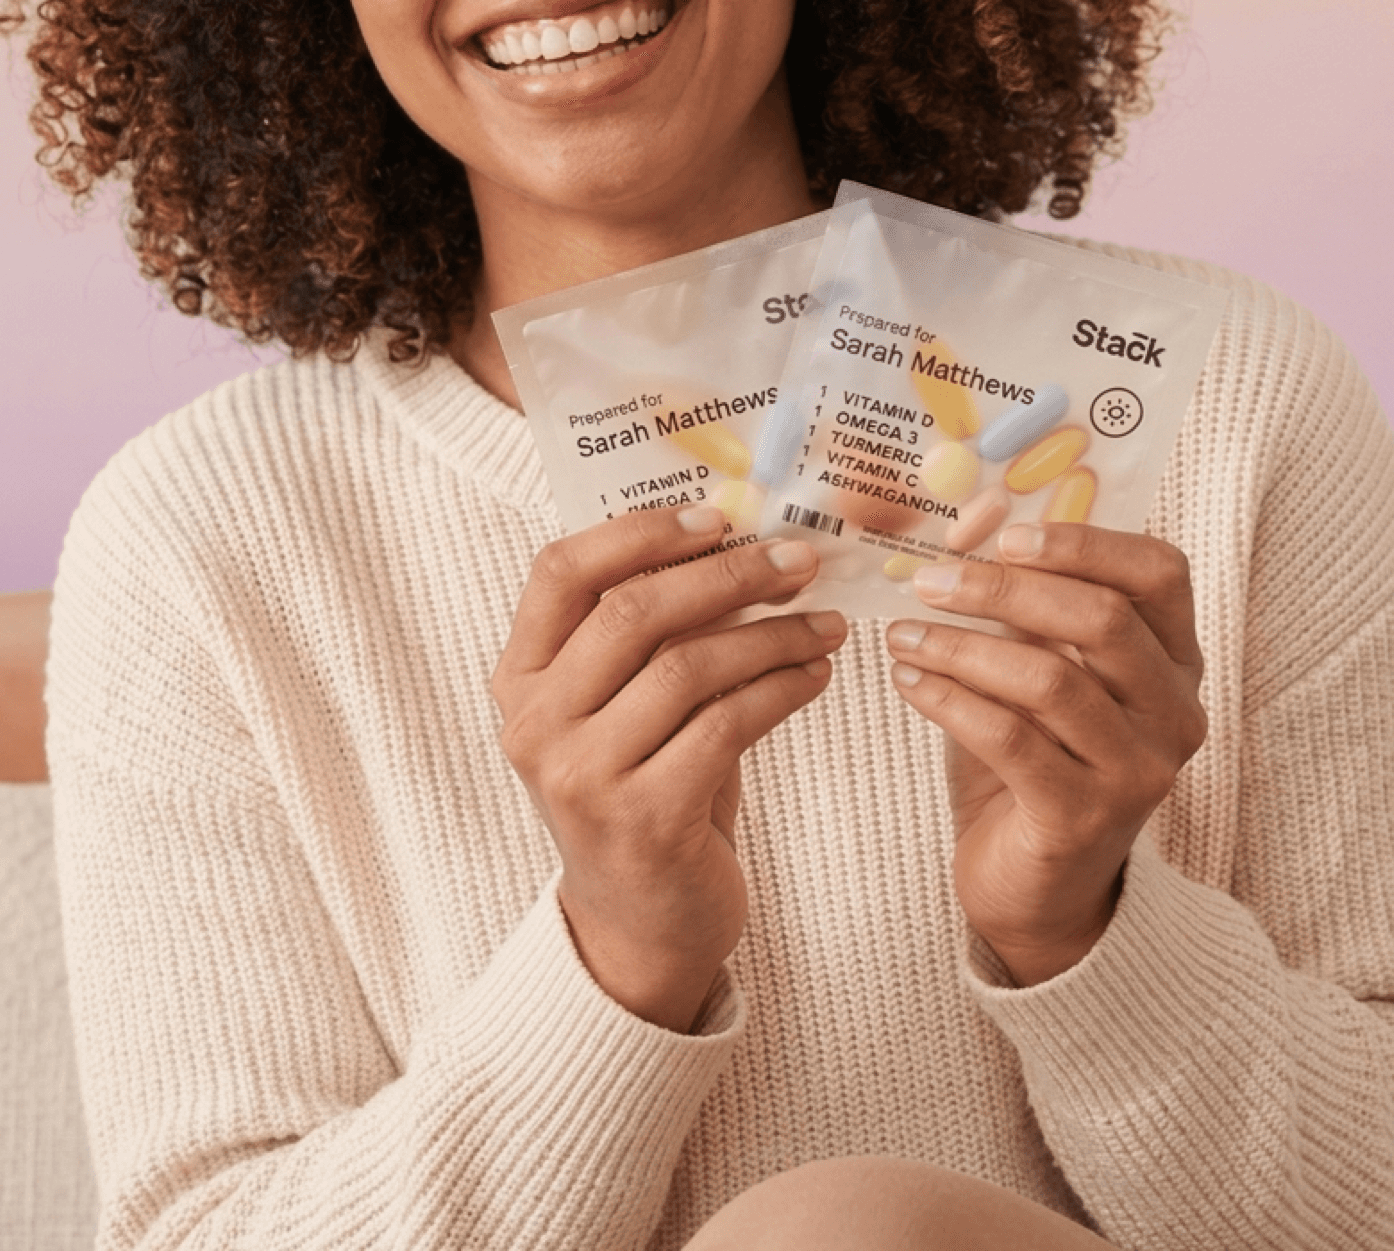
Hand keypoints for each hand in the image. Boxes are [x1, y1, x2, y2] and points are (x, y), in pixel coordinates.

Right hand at [491, 504, 843, 1030]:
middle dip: (729, 573)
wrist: (641, 924)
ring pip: (690, 666)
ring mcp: (583, 776)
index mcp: (520, 679)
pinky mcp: (644, 819)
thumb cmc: (645, 788)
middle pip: (634, 611)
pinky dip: (783, 688)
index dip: (639, 531)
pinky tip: (817, 675)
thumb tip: (744, 539)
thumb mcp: (625, 706)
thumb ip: (652, 634)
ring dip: (773, 633)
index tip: (716, 515)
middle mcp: (536, 724)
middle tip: (799, 559)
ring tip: (826, 622)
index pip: (560, 571)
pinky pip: (728, 724)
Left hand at [884, 523, 1205, 985]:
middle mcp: (1174, 715)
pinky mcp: (1083, 820)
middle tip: (930, 578)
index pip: (1161, 573)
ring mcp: (1137, 773)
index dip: (1086, 541)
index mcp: (1176, 661)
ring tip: (903, 631)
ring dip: (963, 645)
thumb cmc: (1038, 756)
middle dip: (1006, 588)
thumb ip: (1022, 604)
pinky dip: (949, 700)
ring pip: (1051, 681)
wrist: (1039, 889)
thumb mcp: (1041, 669)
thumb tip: (972, 517)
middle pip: (1103, 619)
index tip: (1007, 533)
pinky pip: (1010, 740)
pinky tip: (908, 680)